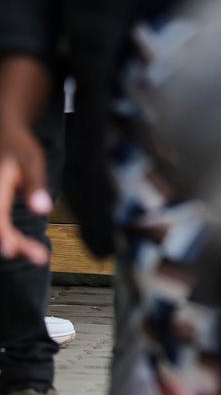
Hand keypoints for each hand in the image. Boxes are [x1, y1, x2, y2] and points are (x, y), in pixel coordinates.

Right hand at [0, 120, 49, 264]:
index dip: (2, 236)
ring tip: (37, 254)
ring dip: (12, 243)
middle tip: (40, 257)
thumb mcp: (32, 161)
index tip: (11, 252)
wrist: (6, 137)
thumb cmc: (20, 148)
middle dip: (14, 245)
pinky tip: (24, 245)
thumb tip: (42, 211)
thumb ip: (35, 185)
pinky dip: (9, 237)